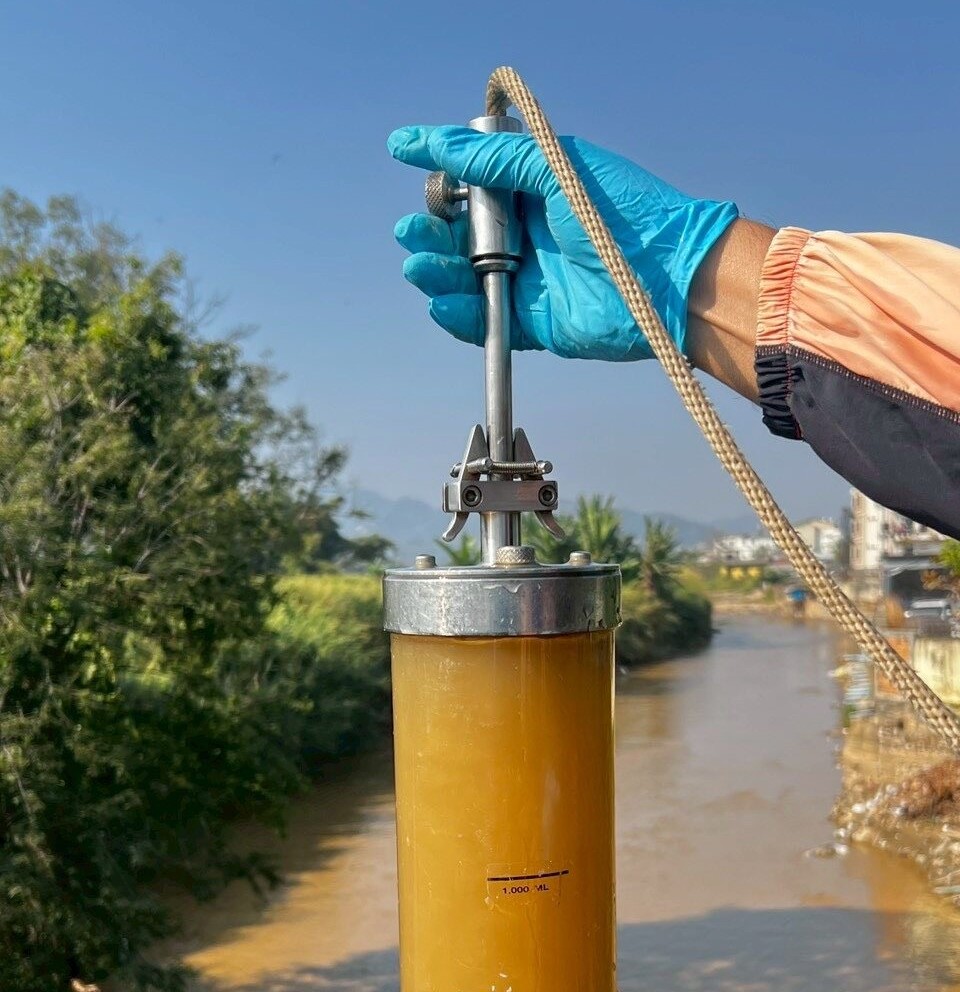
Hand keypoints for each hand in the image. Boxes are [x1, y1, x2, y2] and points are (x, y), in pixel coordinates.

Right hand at [388, 125, 737, 360]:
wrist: (668, 280)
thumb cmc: (621, 214)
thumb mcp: (554, 170)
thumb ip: (494, 159)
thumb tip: (433, 141)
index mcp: (532, 190)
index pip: (472, 177)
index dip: (439, 167)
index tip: (400, 149)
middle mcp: (525, 233)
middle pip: (459, 232)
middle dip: (431, 229)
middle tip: (417, 228)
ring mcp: (527, 279)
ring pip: (464, 277)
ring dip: (435, 270)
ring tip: (419, 263)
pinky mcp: (532, 321)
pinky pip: (483, 321)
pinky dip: (457, 315)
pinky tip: (440, 301)